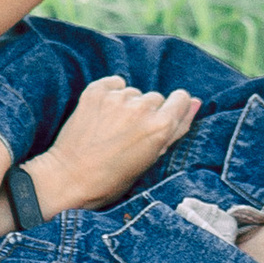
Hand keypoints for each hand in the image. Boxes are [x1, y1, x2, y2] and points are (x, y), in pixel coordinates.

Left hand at [33, 75, 198, 214]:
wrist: (68, 178)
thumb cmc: (112, 178)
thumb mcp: (151, 159)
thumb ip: (176, 129)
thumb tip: (195, 102)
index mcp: (161, 127)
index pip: (181, 98)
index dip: (173, 109)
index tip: (160, 121)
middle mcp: (142, 107)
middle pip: (155, 98)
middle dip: (146, 113)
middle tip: (129, 136)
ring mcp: (117, 98)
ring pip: (133, 93)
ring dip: (126, 106)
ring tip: (111, 130)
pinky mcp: (96, 91)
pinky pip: (114, 83)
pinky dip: (110, 95)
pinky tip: (101, 116)